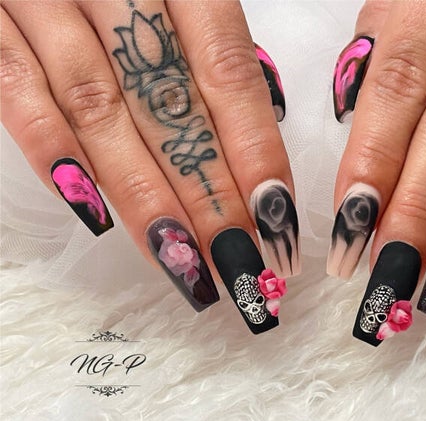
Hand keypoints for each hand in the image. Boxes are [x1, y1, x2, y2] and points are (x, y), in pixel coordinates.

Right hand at [0, 0, 297, 334]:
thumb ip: (209, 43)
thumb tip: (260, 122)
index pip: (228, 74)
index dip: (255, 151)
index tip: (278, 222)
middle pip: (171, 105)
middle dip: (210, 196)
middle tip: (243, 268)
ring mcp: (41, 0)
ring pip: (100, 110)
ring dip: (145, 196)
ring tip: (184, 266)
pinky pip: (16, 90)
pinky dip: (53, 150)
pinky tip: (93, 214)